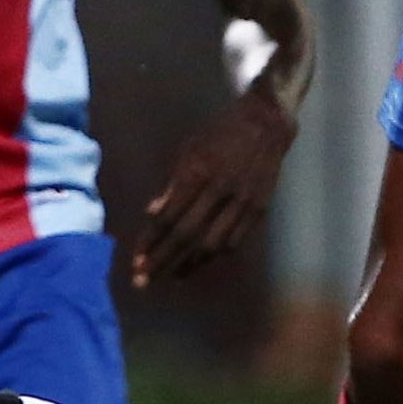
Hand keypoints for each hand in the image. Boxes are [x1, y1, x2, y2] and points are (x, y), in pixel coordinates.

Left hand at [130, 89, 293, 287]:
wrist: (267, 121)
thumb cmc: (220, 132)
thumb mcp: (190, 149)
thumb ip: (172, 184)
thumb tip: (152, 213)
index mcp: (198, 173)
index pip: (167, 218)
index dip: (150, 242)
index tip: (135, 261)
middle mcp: (219, 191)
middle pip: (186, 236)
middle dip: (162, 261)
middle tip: (143, 281)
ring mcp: (242, 202)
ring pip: (211, 244)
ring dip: (188, 264)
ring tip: (170, 276)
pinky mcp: (259, 208)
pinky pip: (235, 240)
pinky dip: (215, 255)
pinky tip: (201, 261)